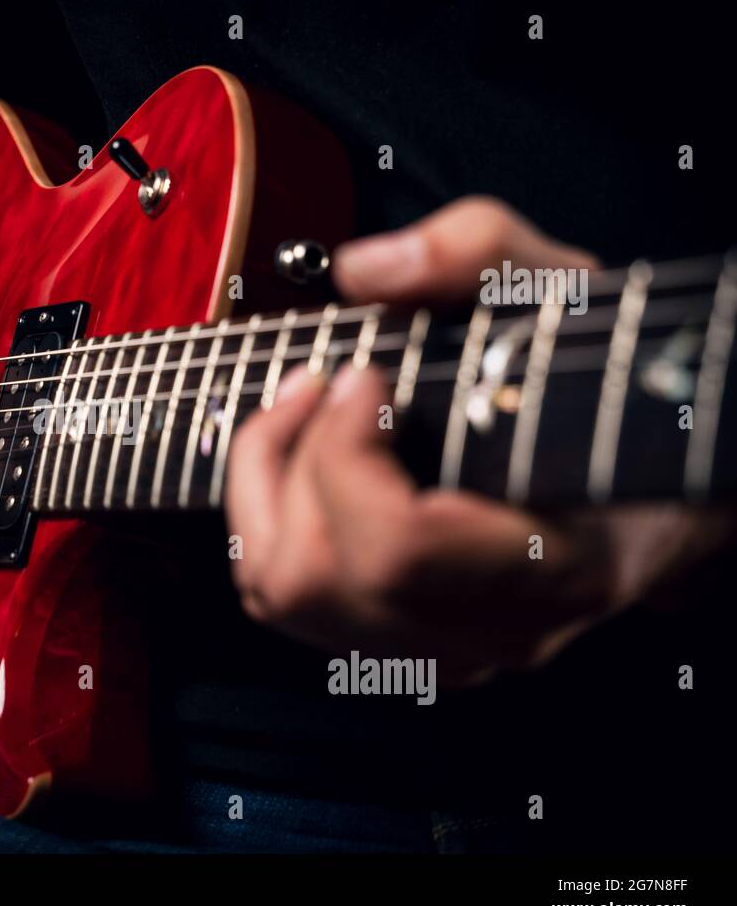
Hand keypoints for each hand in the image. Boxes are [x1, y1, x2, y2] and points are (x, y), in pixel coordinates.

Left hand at [226, 196, 711, 683]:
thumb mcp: (566, 293)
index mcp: (554, 568)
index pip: (396, 549)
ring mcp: (438, 652)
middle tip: (317, 380)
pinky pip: (281, 596)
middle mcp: (488, 633)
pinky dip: (265, 517)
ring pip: (280, 595)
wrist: (644, 476)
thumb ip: (479, 252)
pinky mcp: (397, 643)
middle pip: (312, 580)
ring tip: (298, 407)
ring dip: (260, 488)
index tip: (363, 375)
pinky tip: (298, 453)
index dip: (346, 454)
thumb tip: (362, 270)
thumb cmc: (609, 388)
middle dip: (287, 462)